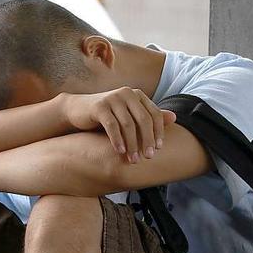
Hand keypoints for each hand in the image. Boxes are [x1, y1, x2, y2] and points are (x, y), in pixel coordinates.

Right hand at [61, 88, 176, 162]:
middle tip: (148, 157)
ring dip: (132, 144)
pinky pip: (112, 126)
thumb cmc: (107, 115)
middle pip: (143, 119)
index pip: (154, 114)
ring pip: (128, 124)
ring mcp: (112, 99)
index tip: (158, 149)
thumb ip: (149, 116)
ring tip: (133, 159)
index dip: (158, 132)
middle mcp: (127, 93)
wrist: (78, 110)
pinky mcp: (99, 107)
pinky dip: (117, 140)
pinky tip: (120, 151)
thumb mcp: (129, 115)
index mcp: (137, 95)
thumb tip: (174, 118)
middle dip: (147, 140)